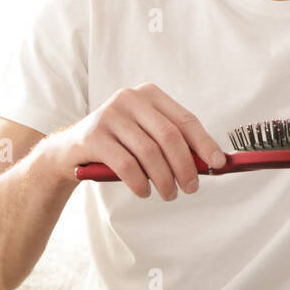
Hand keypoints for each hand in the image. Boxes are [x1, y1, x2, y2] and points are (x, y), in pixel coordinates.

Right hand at [48, 83, 226, 199]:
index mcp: (149, 94)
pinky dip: (140, 183)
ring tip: (169, 194)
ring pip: (149, 152)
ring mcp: (110, 115)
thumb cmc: (119, 144)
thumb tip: (209, 163)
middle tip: (191, 188)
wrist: (70, 150)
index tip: (218, 164)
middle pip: (169, 136)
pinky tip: (144, 192)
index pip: (185, 120)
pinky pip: (126, 165)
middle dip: (185, 166)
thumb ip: (173, 144)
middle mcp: (130, 98)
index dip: (204, 143)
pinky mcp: (93, 136)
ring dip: (164, 179)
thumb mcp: (146, 135)